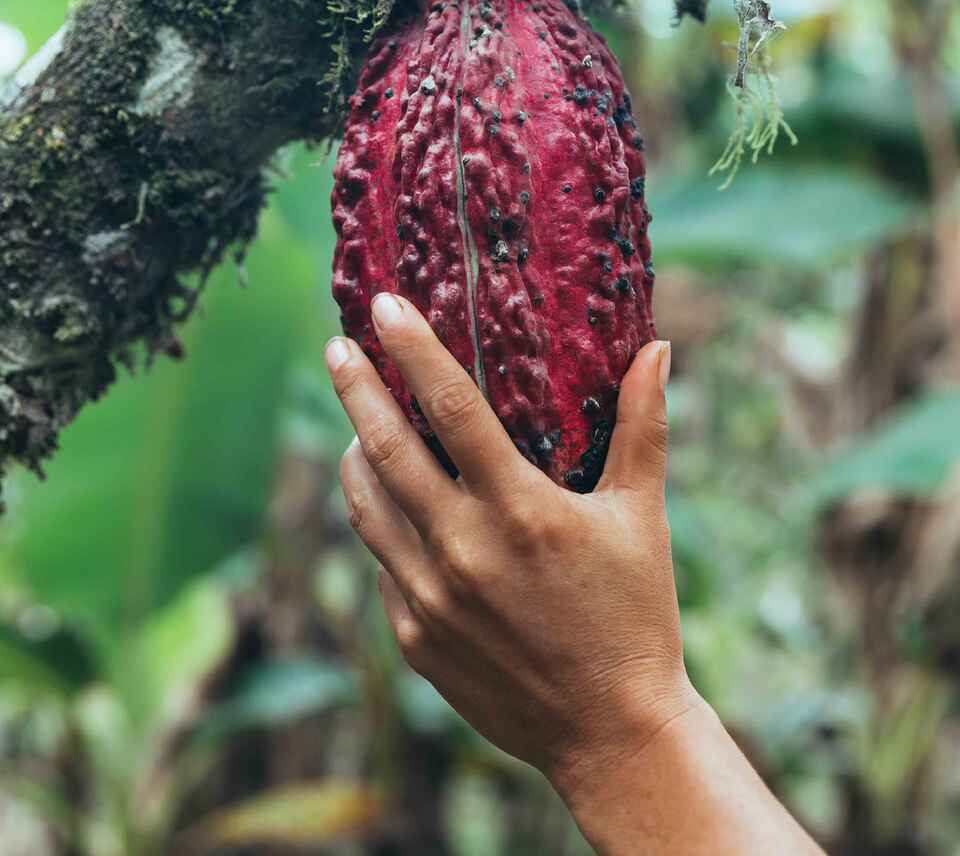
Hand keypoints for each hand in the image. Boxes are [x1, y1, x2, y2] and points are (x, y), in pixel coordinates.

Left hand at [324, 291, 696, 785]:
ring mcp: (430, 598)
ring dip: (354, 454)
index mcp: (520, 510)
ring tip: (357, 424)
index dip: (413, 350)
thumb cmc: (636, 616)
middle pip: (385, 448)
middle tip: (337, 348)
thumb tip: (657, 348)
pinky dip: (380, 522)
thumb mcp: (644, 516)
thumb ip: (643, 426)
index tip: (383, 305)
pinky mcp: (415, 639)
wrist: (611, 733)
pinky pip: (381, 563)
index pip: (450, 408)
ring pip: (366, 506)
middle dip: (354, 389)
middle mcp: (464, 550)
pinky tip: (393, 507)